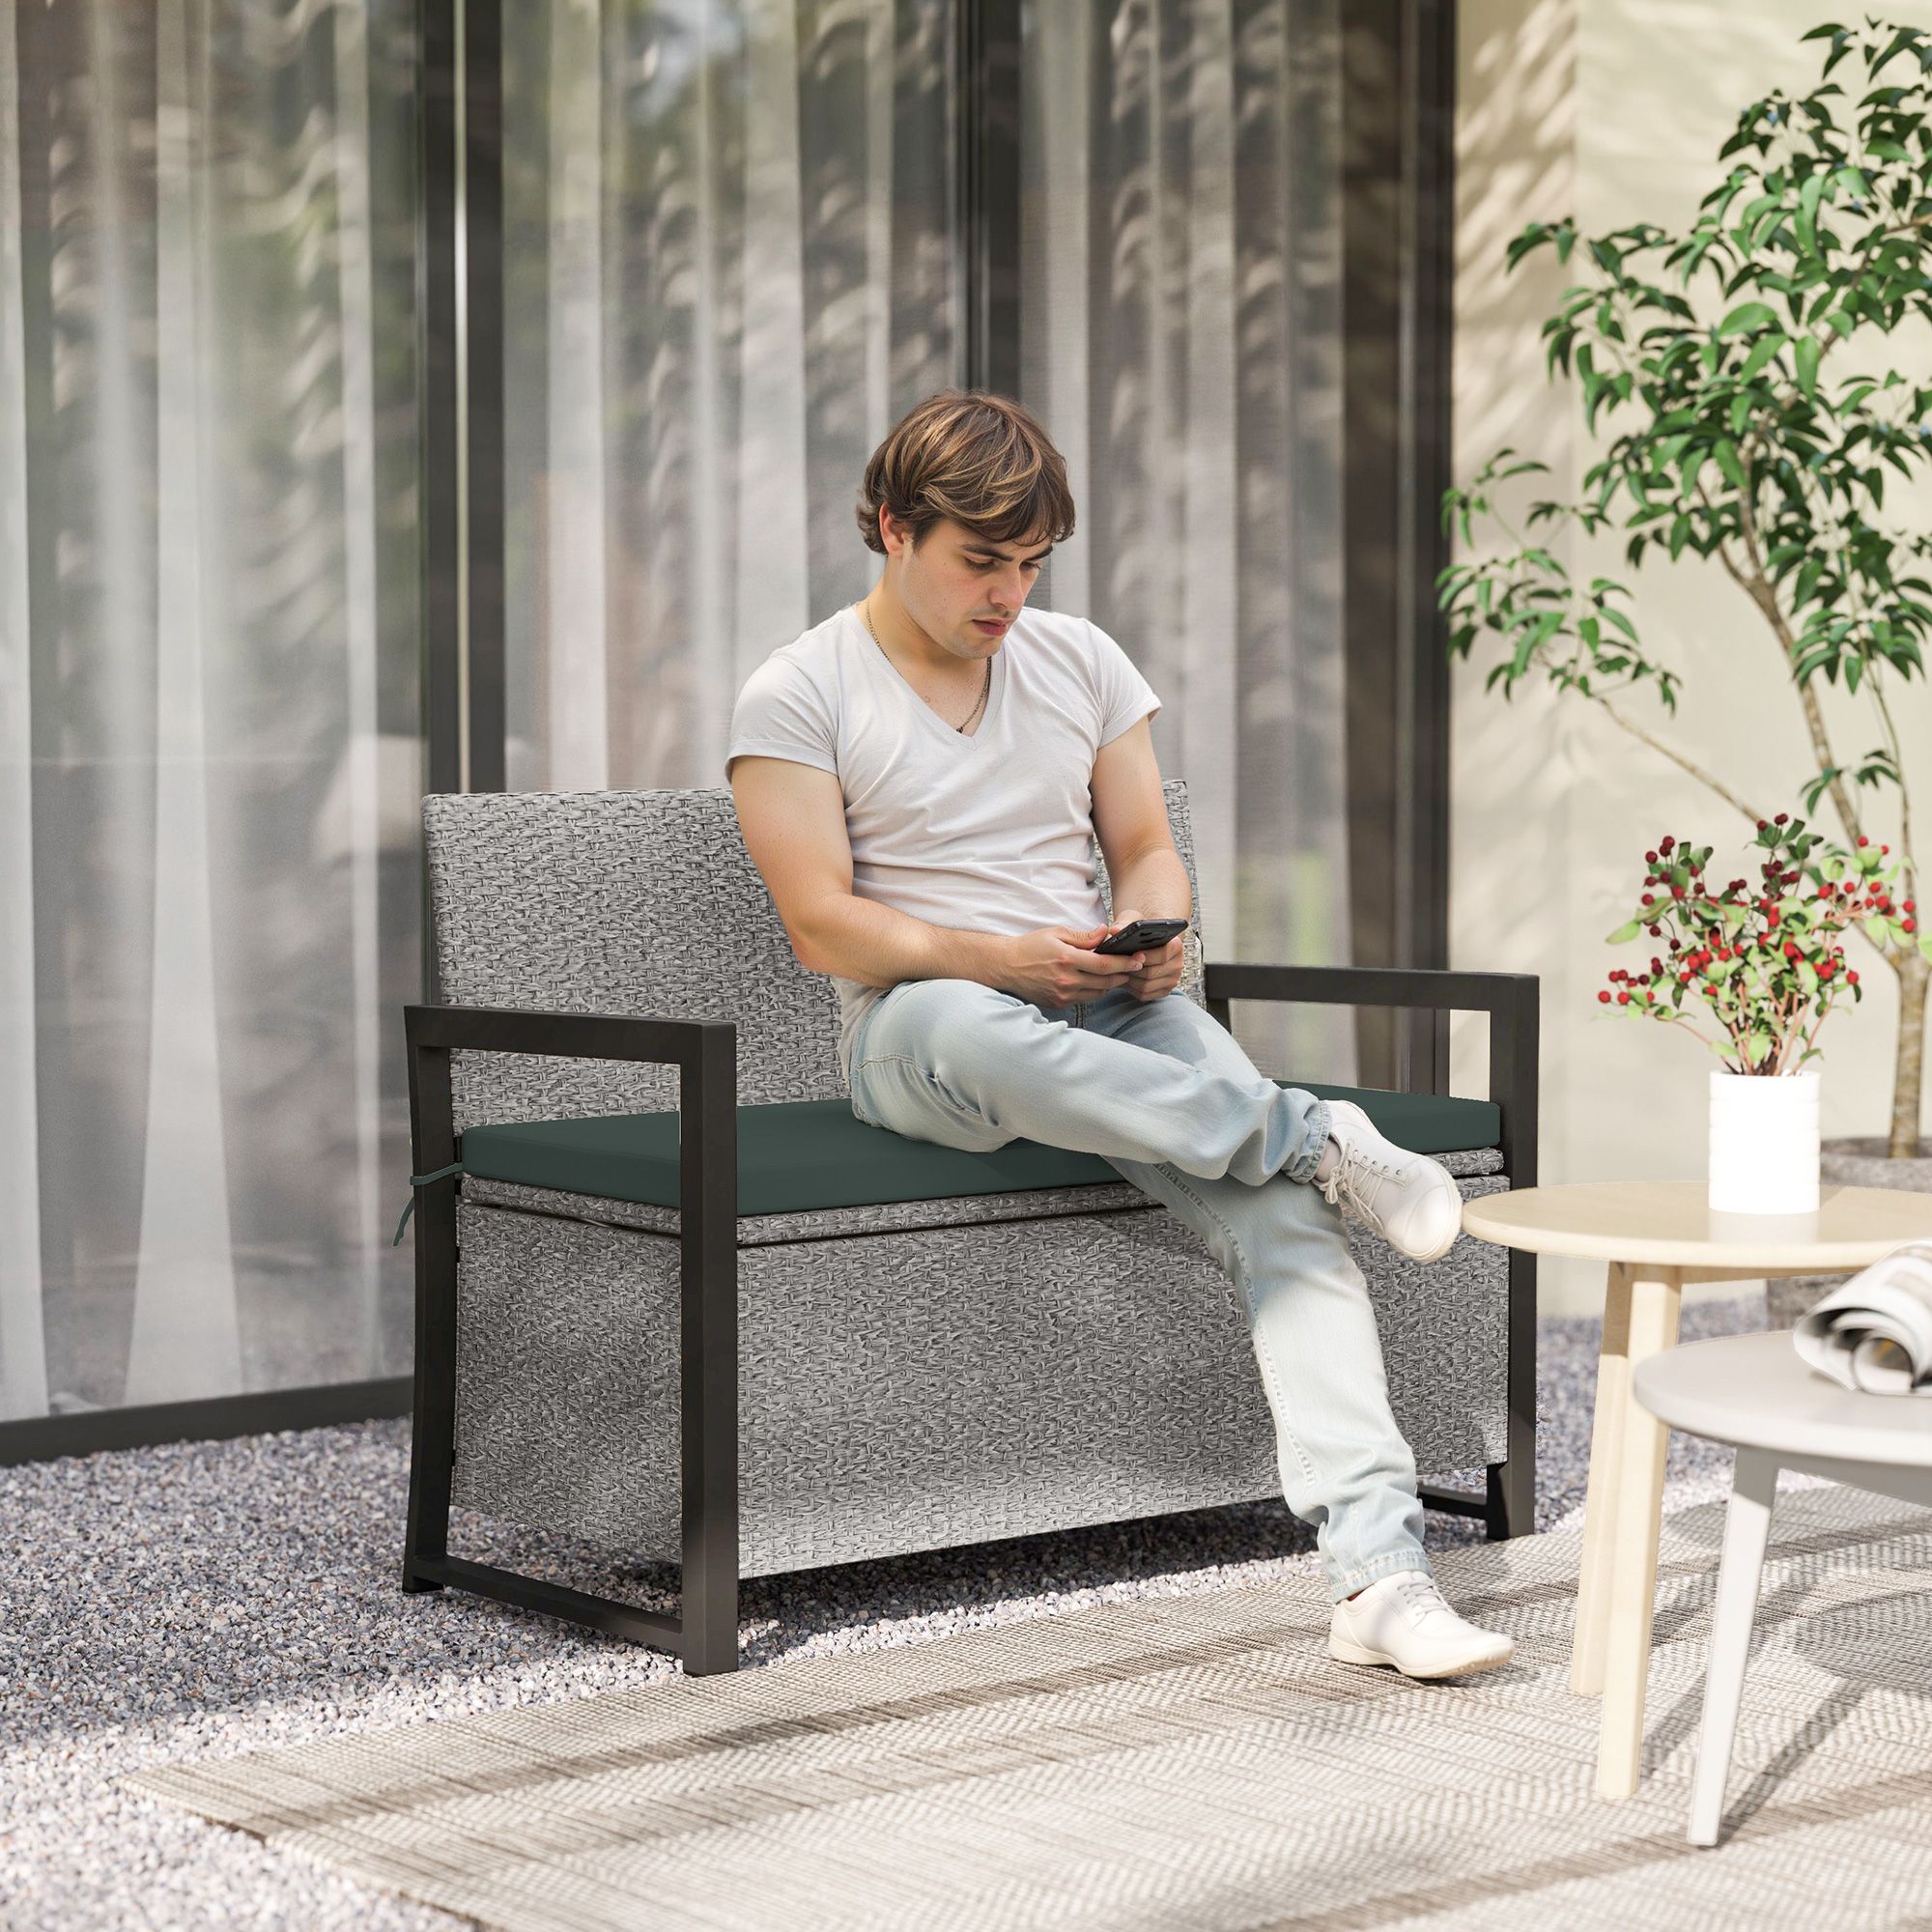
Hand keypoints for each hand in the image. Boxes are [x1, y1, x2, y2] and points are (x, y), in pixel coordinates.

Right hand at [999, 920, 1147, 1004]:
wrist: (1006, 966)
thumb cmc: (1031, 946)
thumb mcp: (1057, 933)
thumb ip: (1084, 936)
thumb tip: (1106, 933)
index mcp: (1067, 959)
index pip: (1105, 964)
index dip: (1125, 962)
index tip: (1138, 958)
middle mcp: (1066, 980)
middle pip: (1106, 982)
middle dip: (1124, 973)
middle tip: (1135, 966)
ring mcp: (1062, 995)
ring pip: (1098, 993)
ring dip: (1111, 984)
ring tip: (1118, 973)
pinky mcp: (1059, 1003)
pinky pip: (1085, 999)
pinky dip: (1095, 991)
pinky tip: (1098, 981)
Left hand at [1105, 906, 1184, 1002]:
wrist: (1148, 942)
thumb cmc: (1141, 932)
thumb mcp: (1133, 921)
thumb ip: (1124, 923)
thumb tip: (1114, 930)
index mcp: (1175, 945)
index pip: (1163, 954)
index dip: (1146, 956)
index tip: (1132, 954)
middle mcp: (1178, 963)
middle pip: (1152, 973)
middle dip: (1132, 969)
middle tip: (1117, 964)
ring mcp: (1172, 979)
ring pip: (1146, 986)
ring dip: (1130, 980)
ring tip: (1118, 971)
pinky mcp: (1163, 991)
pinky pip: (1145, 995)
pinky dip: (1132, 989)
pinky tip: (1125, 979)